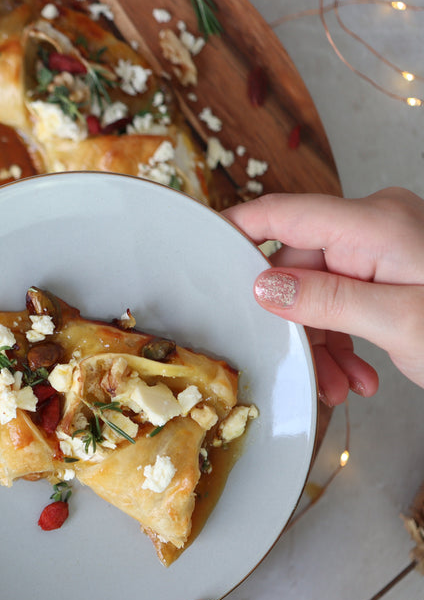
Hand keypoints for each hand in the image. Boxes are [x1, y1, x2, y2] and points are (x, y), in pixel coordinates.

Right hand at [222, 188, 423, 404]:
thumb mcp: (400, 322)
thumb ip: (328, 301)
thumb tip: (264, 288)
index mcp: (374, 223)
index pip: (283, 214)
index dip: (235, 230)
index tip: (199, 250)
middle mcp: (374, 227)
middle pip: (298, 268)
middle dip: (296, 325)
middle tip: (303, 370)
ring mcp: (383, 249)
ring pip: (320, 293)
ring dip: (324, 345)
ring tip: (339, 385)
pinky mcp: (389, 272)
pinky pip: (347, 302)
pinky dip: (347, 341)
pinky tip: (358, 376)